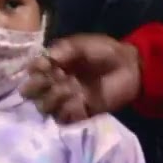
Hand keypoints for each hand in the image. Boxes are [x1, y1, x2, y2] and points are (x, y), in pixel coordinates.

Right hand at [20, 35, 142, 122]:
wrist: (130, 67)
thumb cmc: (106, 52)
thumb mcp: (84, 44)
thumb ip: (64, 48)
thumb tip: (47, 59)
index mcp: (53, 66)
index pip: (31, 72)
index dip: (35, 70)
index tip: (47, 66)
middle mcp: (54, 84)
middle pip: (31, 93)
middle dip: (39, 87)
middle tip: (55, 80)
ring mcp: (66, 100)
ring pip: (45, 108)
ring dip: (54, 99)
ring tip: (71, 90)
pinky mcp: (79, 113)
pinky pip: (63, 119)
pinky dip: (68, 111)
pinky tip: (80, 101)